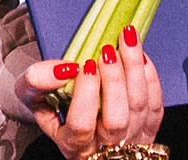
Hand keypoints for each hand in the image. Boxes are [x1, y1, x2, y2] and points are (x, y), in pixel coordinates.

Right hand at [13, 26, 164, 159]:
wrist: (70, 114)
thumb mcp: (31, 94)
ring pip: (140, 109)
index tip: (84, 66)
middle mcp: (103, 148)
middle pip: (116, 120)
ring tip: (127, 39)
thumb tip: (65, 69)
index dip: (86, 95)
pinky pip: (155, 106)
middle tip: (107, 51)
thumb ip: (37, 81)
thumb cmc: (51, 104)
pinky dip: (150, 78)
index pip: (81, 126)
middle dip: (114, 81)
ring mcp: (129, 141)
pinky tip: (140, 56)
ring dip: (135, 70)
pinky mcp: (147, 129)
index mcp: (72, 144)